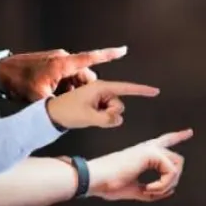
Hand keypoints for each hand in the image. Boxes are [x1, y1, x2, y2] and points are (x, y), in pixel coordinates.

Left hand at [0, 46, 127, 101]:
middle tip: (69, 100)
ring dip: (70, 89)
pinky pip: (64, 76)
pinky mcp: (49, 63)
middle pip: (84, 75)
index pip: (91, 57)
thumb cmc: (18, 82)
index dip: (109, 54)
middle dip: (82, 89)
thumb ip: (61, 100)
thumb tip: (74, 106)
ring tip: (54, 97)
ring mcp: (55, 60)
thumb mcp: (41, 97)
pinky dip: (63, 86)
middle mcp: (62, 59)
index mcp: (63, 64)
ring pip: (74, 78)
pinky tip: (50, 93)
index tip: (123, 50)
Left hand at [45, 80, 159, 129]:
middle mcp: (101, 89)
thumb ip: (107, 119)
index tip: (156, 91)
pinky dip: (101, 117)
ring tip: (87, 115)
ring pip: (113, 110)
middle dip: (111, 113)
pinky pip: (107, 113)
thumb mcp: (87, 117)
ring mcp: (99, 96)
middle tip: (93, 115)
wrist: (50, 114)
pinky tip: (88, 116)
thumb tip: (119, 119)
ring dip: (104, 116)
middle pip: (119, 104)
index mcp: (100, 86)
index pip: (126, 88)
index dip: (141, 90)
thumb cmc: (66, 112)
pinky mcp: (96, 103)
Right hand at [87, 129, 193, 201]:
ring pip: (176, 166)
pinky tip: (149, 189)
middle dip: (173, 178)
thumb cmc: (108, 183)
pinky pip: (171, 172)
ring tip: (151, 191)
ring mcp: (149, 150)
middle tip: (155, 190)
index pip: (164, 141)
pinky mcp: (150, 154)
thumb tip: (170, 190)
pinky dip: (162, 185)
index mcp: (142, 154)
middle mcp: (147, 149)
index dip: (177, 136)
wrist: (95, 180)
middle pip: (176, 158)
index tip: (189, 132)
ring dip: (167, 184)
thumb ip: (153, 191)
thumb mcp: (135, 190)